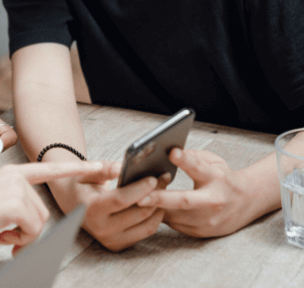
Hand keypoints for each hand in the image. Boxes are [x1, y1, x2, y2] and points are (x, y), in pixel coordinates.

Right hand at [0, 161, 113, 260]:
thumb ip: (14, 206)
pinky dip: (16, 240)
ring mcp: (16, 189)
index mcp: (10, 174)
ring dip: (20, 237)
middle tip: (0, 234)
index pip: (49, 169)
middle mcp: (15, 177)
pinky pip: (31, 231)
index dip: (79, 169)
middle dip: (25, 231)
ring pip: (38, 223)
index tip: (103, 167)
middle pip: (42, 211)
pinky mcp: (16, 205)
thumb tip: (31, 228)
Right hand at [50, 161, 167, 251]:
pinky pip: (146, 231)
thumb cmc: (80, 184)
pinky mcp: (119, 245)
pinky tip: (157, 202)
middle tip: (164, 179)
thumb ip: (105, 169)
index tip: (154, 178)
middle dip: (155, 195)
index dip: (140, 189)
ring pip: (147, 225)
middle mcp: (100, 229)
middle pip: (138, 213)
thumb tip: (124, 167)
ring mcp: (110, 240)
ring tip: (163, 189)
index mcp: (89, 209)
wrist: (71, 204)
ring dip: (159, 207)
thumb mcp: (86, 172)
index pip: (121, 200)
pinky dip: (155, 217)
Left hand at [138, 148, 258, 237]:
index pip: (199, 168)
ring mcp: (208, 220)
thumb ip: (192, 156)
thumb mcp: (214, 161)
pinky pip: (174, 224)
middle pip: (184, 201)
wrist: (247, 202)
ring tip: (135, 199)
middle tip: (138, 197)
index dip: (185, 160)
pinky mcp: (201, 232)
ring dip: (153, 208)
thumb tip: (164, 152)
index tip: (171, 151)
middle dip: (160, 199)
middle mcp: (213, 201)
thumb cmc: (224, 178)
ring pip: (173, 216)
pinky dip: (160, 215)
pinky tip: (148, 208)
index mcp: (217, 179)